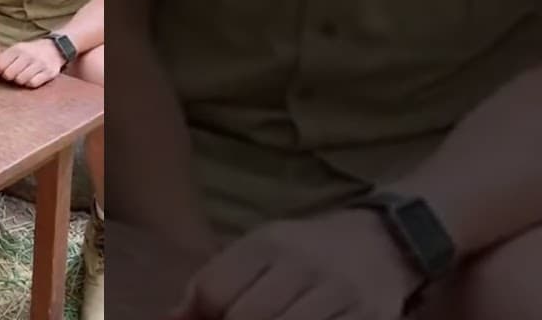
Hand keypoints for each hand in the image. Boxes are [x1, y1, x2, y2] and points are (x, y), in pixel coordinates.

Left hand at [0, 38, 65, 87]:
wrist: (54, 49)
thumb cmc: (29, 53)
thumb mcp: (13, 53)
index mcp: (17, 49)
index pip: (0, 65)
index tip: (4, 70)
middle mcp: (28, 55)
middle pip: (9, 74)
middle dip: (10, 77)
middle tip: (15, 73)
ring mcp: (39, 63)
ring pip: (21, 80)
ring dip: (20, 81)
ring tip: (24, 75)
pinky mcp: (49, 72)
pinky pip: (33, 84)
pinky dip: (30, 84)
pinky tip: (32, 78)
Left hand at [168, 210, 421, 319]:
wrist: (382, 243)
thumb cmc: (305, 252)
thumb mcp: (257, 251)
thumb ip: (214, 282)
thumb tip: (172, 318)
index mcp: (267, 244)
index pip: (213, 290)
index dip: (201, 316)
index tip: (209, 319)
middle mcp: (303, 263)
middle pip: (246, 317)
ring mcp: (339, 292)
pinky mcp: (369, 316)